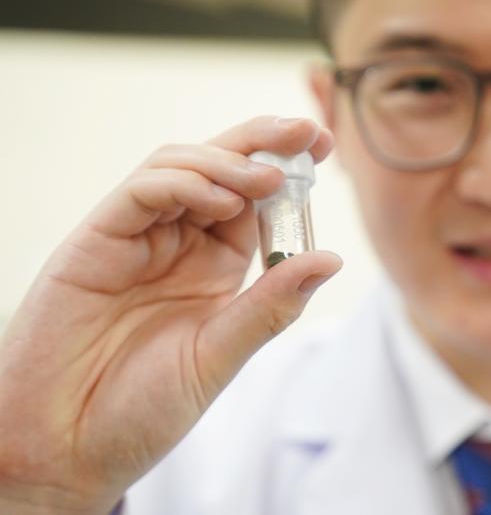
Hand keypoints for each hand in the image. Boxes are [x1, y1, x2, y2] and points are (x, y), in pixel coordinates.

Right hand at [0, 116, 342, 514]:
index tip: (322, 145)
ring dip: (228, 161)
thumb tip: (332, 259)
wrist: (65, 451)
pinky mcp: (95, 241)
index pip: (254, 198)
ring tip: (268, 178)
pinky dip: (182, 183)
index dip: (287, 169)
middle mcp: (177, 242)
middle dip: (264, 143)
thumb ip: (270, 306)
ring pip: (180, 166)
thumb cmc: (142, 410)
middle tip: (305, 132)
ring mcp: (136, 238)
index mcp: (213, 265)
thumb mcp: (221, 356)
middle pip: (220, 168)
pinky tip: (219, 198)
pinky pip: (140, 191)